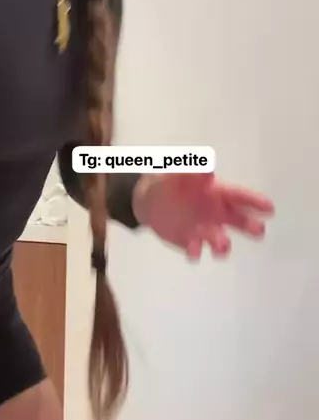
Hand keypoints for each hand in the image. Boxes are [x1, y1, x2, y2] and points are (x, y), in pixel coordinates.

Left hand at [132, 173, 274, 260]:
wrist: (150, 201)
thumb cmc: (170, 182)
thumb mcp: (177, 173)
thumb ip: (191, 171)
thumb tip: (207, 168)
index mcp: (217, 193)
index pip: (240, 197)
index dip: (255, 202)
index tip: (269, 209)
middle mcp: (216, 213)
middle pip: (238, 221)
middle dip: (250, 226)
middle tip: (259, 231)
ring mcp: (205, 230)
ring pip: (220, 240)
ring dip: (223, 245)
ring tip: (221, 247)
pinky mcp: (190, 242)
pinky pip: (197, 250)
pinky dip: (196, 251)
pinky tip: (193, 251)